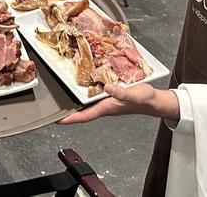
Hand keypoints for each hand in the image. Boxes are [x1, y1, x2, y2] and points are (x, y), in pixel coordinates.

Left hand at [59, 83, 179, 124]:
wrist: (154, 100)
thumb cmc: (145, 100)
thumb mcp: (133, 94)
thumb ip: (120, 92)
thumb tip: (106, 88)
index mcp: (106, 108)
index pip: (84, 116)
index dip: (70, 119)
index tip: (56, 120)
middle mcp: (104, 106)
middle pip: (81, 111)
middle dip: (68, 111)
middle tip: (52, 109)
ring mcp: (106, 101)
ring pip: (87, 104)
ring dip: (75, 102)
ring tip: (61, 98)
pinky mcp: (110, 95)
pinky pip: (94, 95)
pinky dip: (86, 92)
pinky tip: (82, 86)